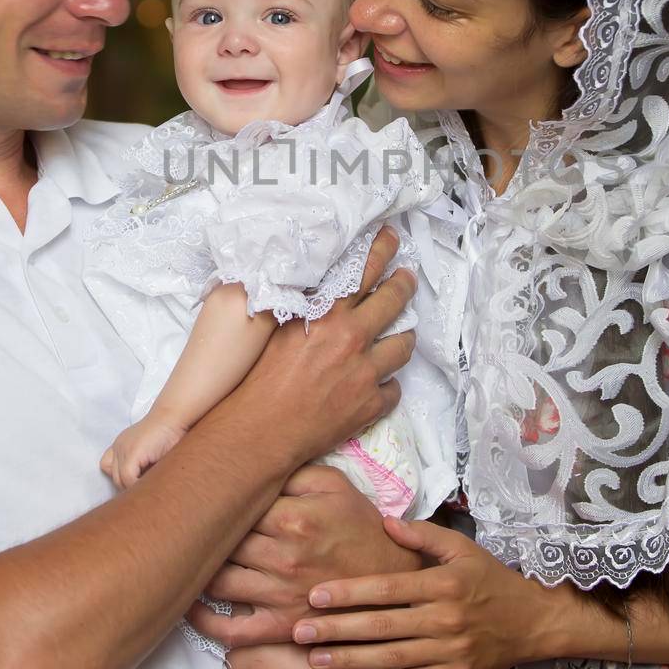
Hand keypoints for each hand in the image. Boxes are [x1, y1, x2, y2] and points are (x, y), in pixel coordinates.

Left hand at [100, 418, 184, 489]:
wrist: (175, 416)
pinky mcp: (132, 453)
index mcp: (122, 445)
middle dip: (130, 487)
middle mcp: (119, 447)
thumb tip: (144, 485)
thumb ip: (145, 464)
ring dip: (134, 488)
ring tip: (149, 491)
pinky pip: (128, 479)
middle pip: (115, 478)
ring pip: (120, 481)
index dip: (123, 480)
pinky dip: (138, 486)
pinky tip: (151, 485)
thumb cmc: (170, 432)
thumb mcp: (153, 449)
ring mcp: (123, 449)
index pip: (109, 468)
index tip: (139, 484)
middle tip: (146, 492)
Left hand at [187, 465, 420, 646]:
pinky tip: (192, 605)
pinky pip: (230, 631)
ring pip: (217, 582)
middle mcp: (283, 558)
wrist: (389, 577)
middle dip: (204, 530)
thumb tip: (252, 462)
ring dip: (200, 569)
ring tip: (190, 554)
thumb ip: (294, 471)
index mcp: (294, 520)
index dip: (217, 497)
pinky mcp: (279, 626)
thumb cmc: (358, 527)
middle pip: (221, 542)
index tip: (203, 491)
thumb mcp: (335, 485)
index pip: (235, 506)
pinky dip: (203, 621)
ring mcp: (279, 596)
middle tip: (189, 520)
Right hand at [230, 227, 415, 465]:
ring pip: (404, 346)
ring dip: (403, 337)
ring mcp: (366, 373)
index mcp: (329, 316)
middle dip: (404, 285)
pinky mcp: (371, 405)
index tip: (392, 239)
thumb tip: (318, 288)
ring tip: (401, 333)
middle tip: (407, 278)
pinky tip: (378, 383)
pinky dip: (386, 385)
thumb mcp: (280, 330)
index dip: (382, 251)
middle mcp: (353, 339)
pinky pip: (393, 389)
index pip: (364, 272)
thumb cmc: (261, 378)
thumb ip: (307, 308)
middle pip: (394, 301)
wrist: (262, 429)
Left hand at [290, 516, 559, 668]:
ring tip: (315, 658)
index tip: (315, 596)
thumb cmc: (491, 579)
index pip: (387, 588)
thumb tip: (385, 520)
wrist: (534, 620)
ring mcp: (449, 650)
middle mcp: (445, 618)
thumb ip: (423, 534)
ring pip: (391, 658)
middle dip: (338, 629)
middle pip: (383, 625)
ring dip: (350, 660)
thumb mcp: (463, 548)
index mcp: (443, 583)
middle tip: (300, 630)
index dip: (349, 593)